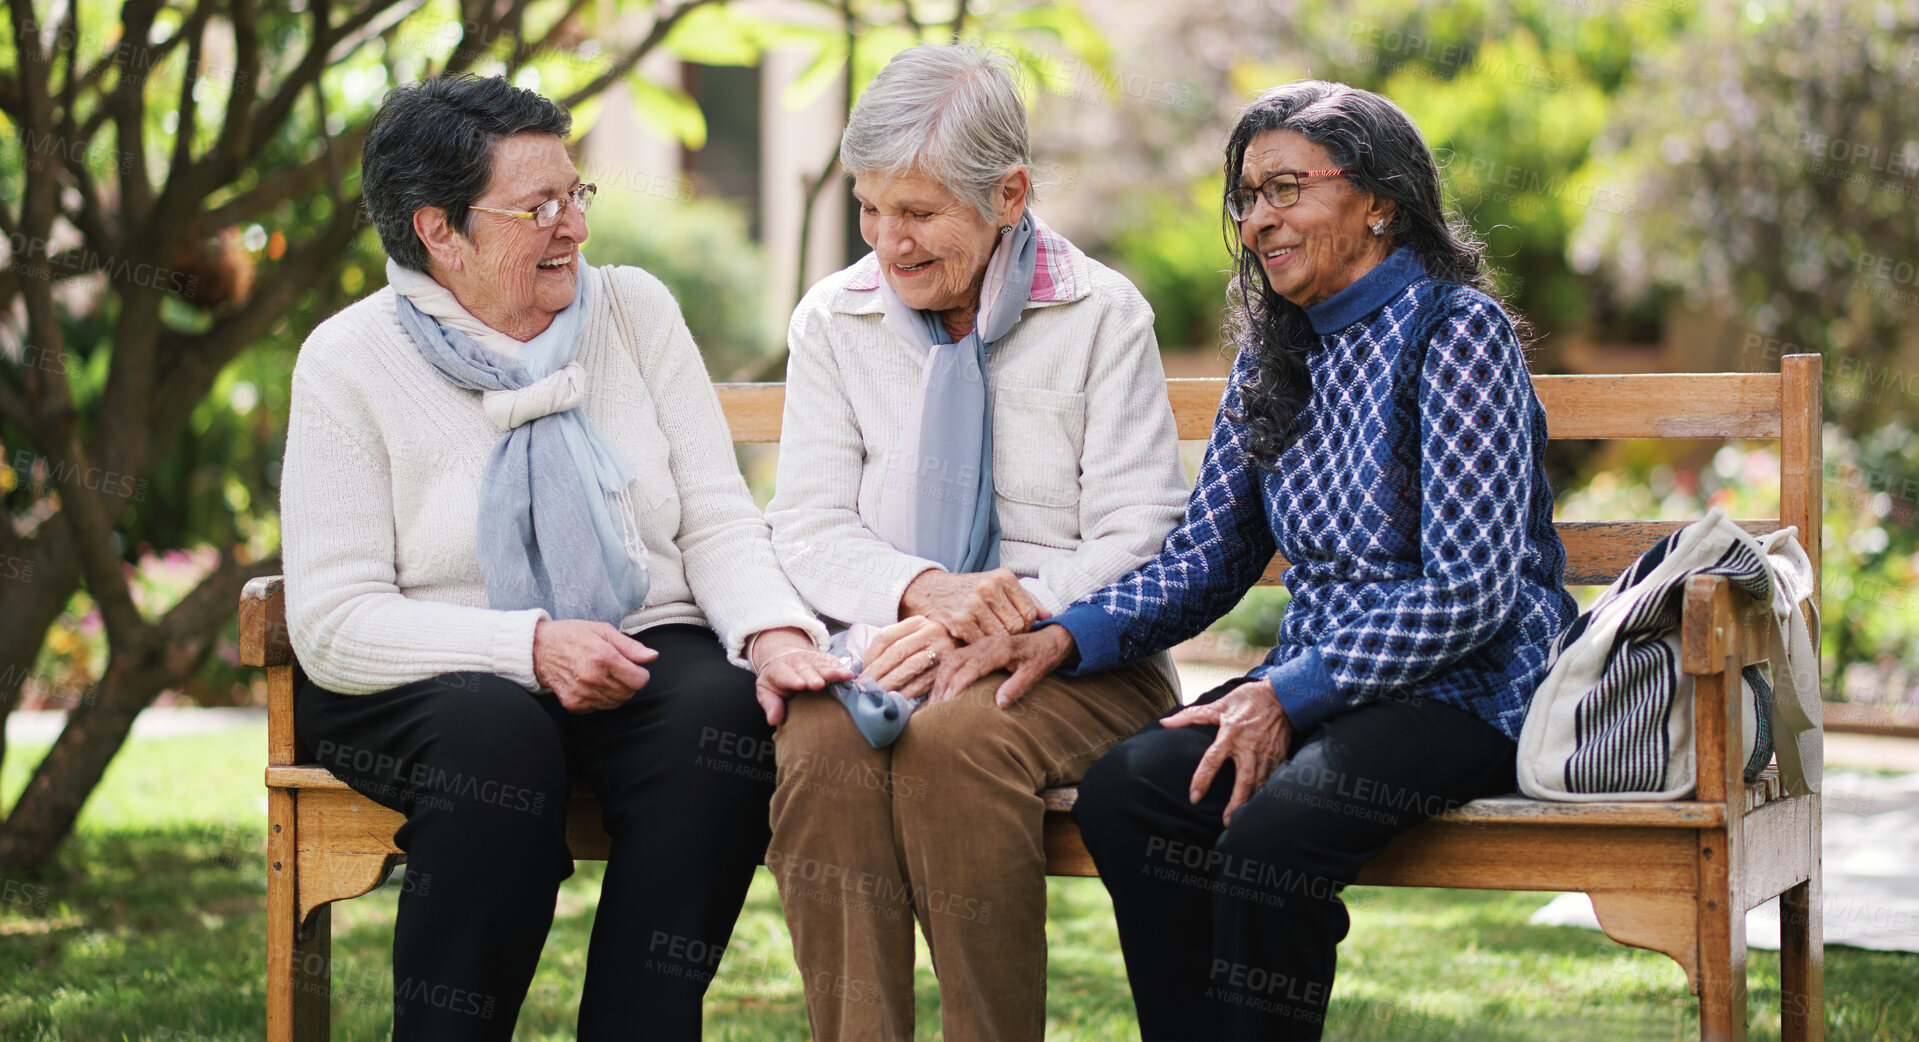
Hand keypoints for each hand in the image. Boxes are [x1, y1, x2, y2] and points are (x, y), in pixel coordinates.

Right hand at [533, 619, 659, 713]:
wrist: (538, 649)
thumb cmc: (571, 636)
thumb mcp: (603, 631)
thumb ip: (630, 646)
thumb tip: (652, 656)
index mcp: (603, 656)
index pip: (638, 680)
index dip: (640, 674)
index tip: (634, 668)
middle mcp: (593, 677)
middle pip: (628, 693)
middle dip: (629, 682)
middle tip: (617, 670)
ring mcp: (583, 693)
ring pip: (615, 702)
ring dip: (615, 691)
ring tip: (603, 675)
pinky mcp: (574, 704)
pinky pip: (599, 708)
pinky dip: (600, 698)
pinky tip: (592, 684)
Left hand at [750, 627, 853, 726]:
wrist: (785, 657)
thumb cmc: (777, 680)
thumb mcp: (767, 691)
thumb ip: (771, 704)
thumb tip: (773, 720)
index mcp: (780, 670)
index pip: (786, 675)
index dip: (793, 679)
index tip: (800, 685)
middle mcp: (798, 663)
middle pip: (806, 670)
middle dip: (813, 676)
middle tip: (819, 684)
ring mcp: (813, 660)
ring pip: (823, 666)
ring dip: (832, 671)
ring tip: (842, 676)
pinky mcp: (825, 660)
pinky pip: (835, 664)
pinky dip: (842, 669)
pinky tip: (849, 674)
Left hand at [860, 616, 956, 699]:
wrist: (972, 646)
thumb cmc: (935, 646)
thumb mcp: (916, 636)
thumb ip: (895, 644)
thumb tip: (865, 665)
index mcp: (917, 622)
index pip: (885, 636)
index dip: (870, 656)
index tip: (861, 672)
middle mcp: (931, 631)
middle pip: (896, 652)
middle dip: (877, 672)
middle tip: (864, 687)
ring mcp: (942, 648)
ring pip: (910, 666)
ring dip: (891, 682)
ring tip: (877, 694)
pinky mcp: (950, 666)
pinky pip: (925, 681)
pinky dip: (909, 691)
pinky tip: (897, 699)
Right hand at [900, 567, 1050, 643]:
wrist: (932, 591)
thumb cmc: (971, 591)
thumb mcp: (999, 586)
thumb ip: (1026, 599)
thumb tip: (1050, 616)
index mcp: (1004, 577)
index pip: (1030, 612)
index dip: (1026, 625)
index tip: (1015, 628)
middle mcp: (990, 587)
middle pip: (1017, 626)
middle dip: (1012, 635)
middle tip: (1001, 635)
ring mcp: (974, 603)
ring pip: (1001, 636)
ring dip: (996, 641)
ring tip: (988, 637)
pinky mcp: (960, 619)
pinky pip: (982, 642)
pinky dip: (980, 644)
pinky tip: (975, 638)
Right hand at [931, 626, 1075, 708]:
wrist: (1047, 639)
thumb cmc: (1041, 657)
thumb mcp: (1035, 673)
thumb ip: (1017, 686)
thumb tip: (999, 703)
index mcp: (998, 649)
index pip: (971, 667)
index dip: (958, 684)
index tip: (947, 702)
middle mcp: (984, 645)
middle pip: (954, 663)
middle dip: (942, 686)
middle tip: (933, 709)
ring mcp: (977, 645)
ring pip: (950, 661)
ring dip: (939, 682)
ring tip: (932, 704)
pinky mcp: (974, 649)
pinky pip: (952, 660)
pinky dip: (943, 676)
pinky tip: (938, 692)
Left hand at [1163, 679, 1292, 825]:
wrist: (1284, 695)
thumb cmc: (1249, 699)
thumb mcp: (1219, 705)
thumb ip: (1191, 716)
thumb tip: (1165, 722)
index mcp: (1231, 733)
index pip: (1213, 760)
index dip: (1202, 779)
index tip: (1194, 796)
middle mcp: (1249, 746)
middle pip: (1244, 780)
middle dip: (1236, 803)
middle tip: (1226, 821)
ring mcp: (1266, 753)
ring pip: (1260, 783)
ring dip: (1251, 802)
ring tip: (1241, 819)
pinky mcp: (1279, 756)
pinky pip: (1273, 779)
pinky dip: (1266, 792)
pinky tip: (1259, 804)